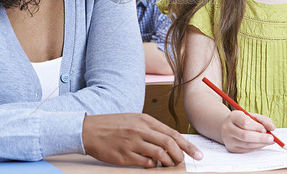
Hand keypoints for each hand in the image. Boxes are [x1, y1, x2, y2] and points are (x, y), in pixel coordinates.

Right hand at [82, 113, 202, 167]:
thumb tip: (169, 141)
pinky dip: (152, 165)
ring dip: (167, 162)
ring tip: (168, 164)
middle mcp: (140, 130)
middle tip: (184, 161)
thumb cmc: (112, 125)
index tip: (197, 153)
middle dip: (181, 155)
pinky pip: (145, 163)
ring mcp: (132, 143)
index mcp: (145, 120)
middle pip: (169, 143)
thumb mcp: (134, 120)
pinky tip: (152, 164)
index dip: (187, 145)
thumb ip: (151, 129)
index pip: (172, 133)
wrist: (89, 129)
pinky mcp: (124, 155)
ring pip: (160, 154)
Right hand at [220, 110, 274, 152]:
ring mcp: (228, 139)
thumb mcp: (252, 116)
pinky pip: (246, 150)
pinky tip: (262, 144)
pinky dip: (256, 147)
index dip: (256, 127)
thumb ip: (263, 120)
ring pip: (247, 144)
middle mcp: (228, 128)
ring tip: (269, 141)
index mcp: (233, 116)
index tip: (265, 129)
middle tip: (271, 138)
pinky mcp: (231, 148)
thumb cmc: (243, 120)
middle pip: (245, 135)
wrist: (228, 127)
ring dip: (260, 144)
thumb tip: (272, 128)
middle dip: (260, 138)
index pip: (245, 123)